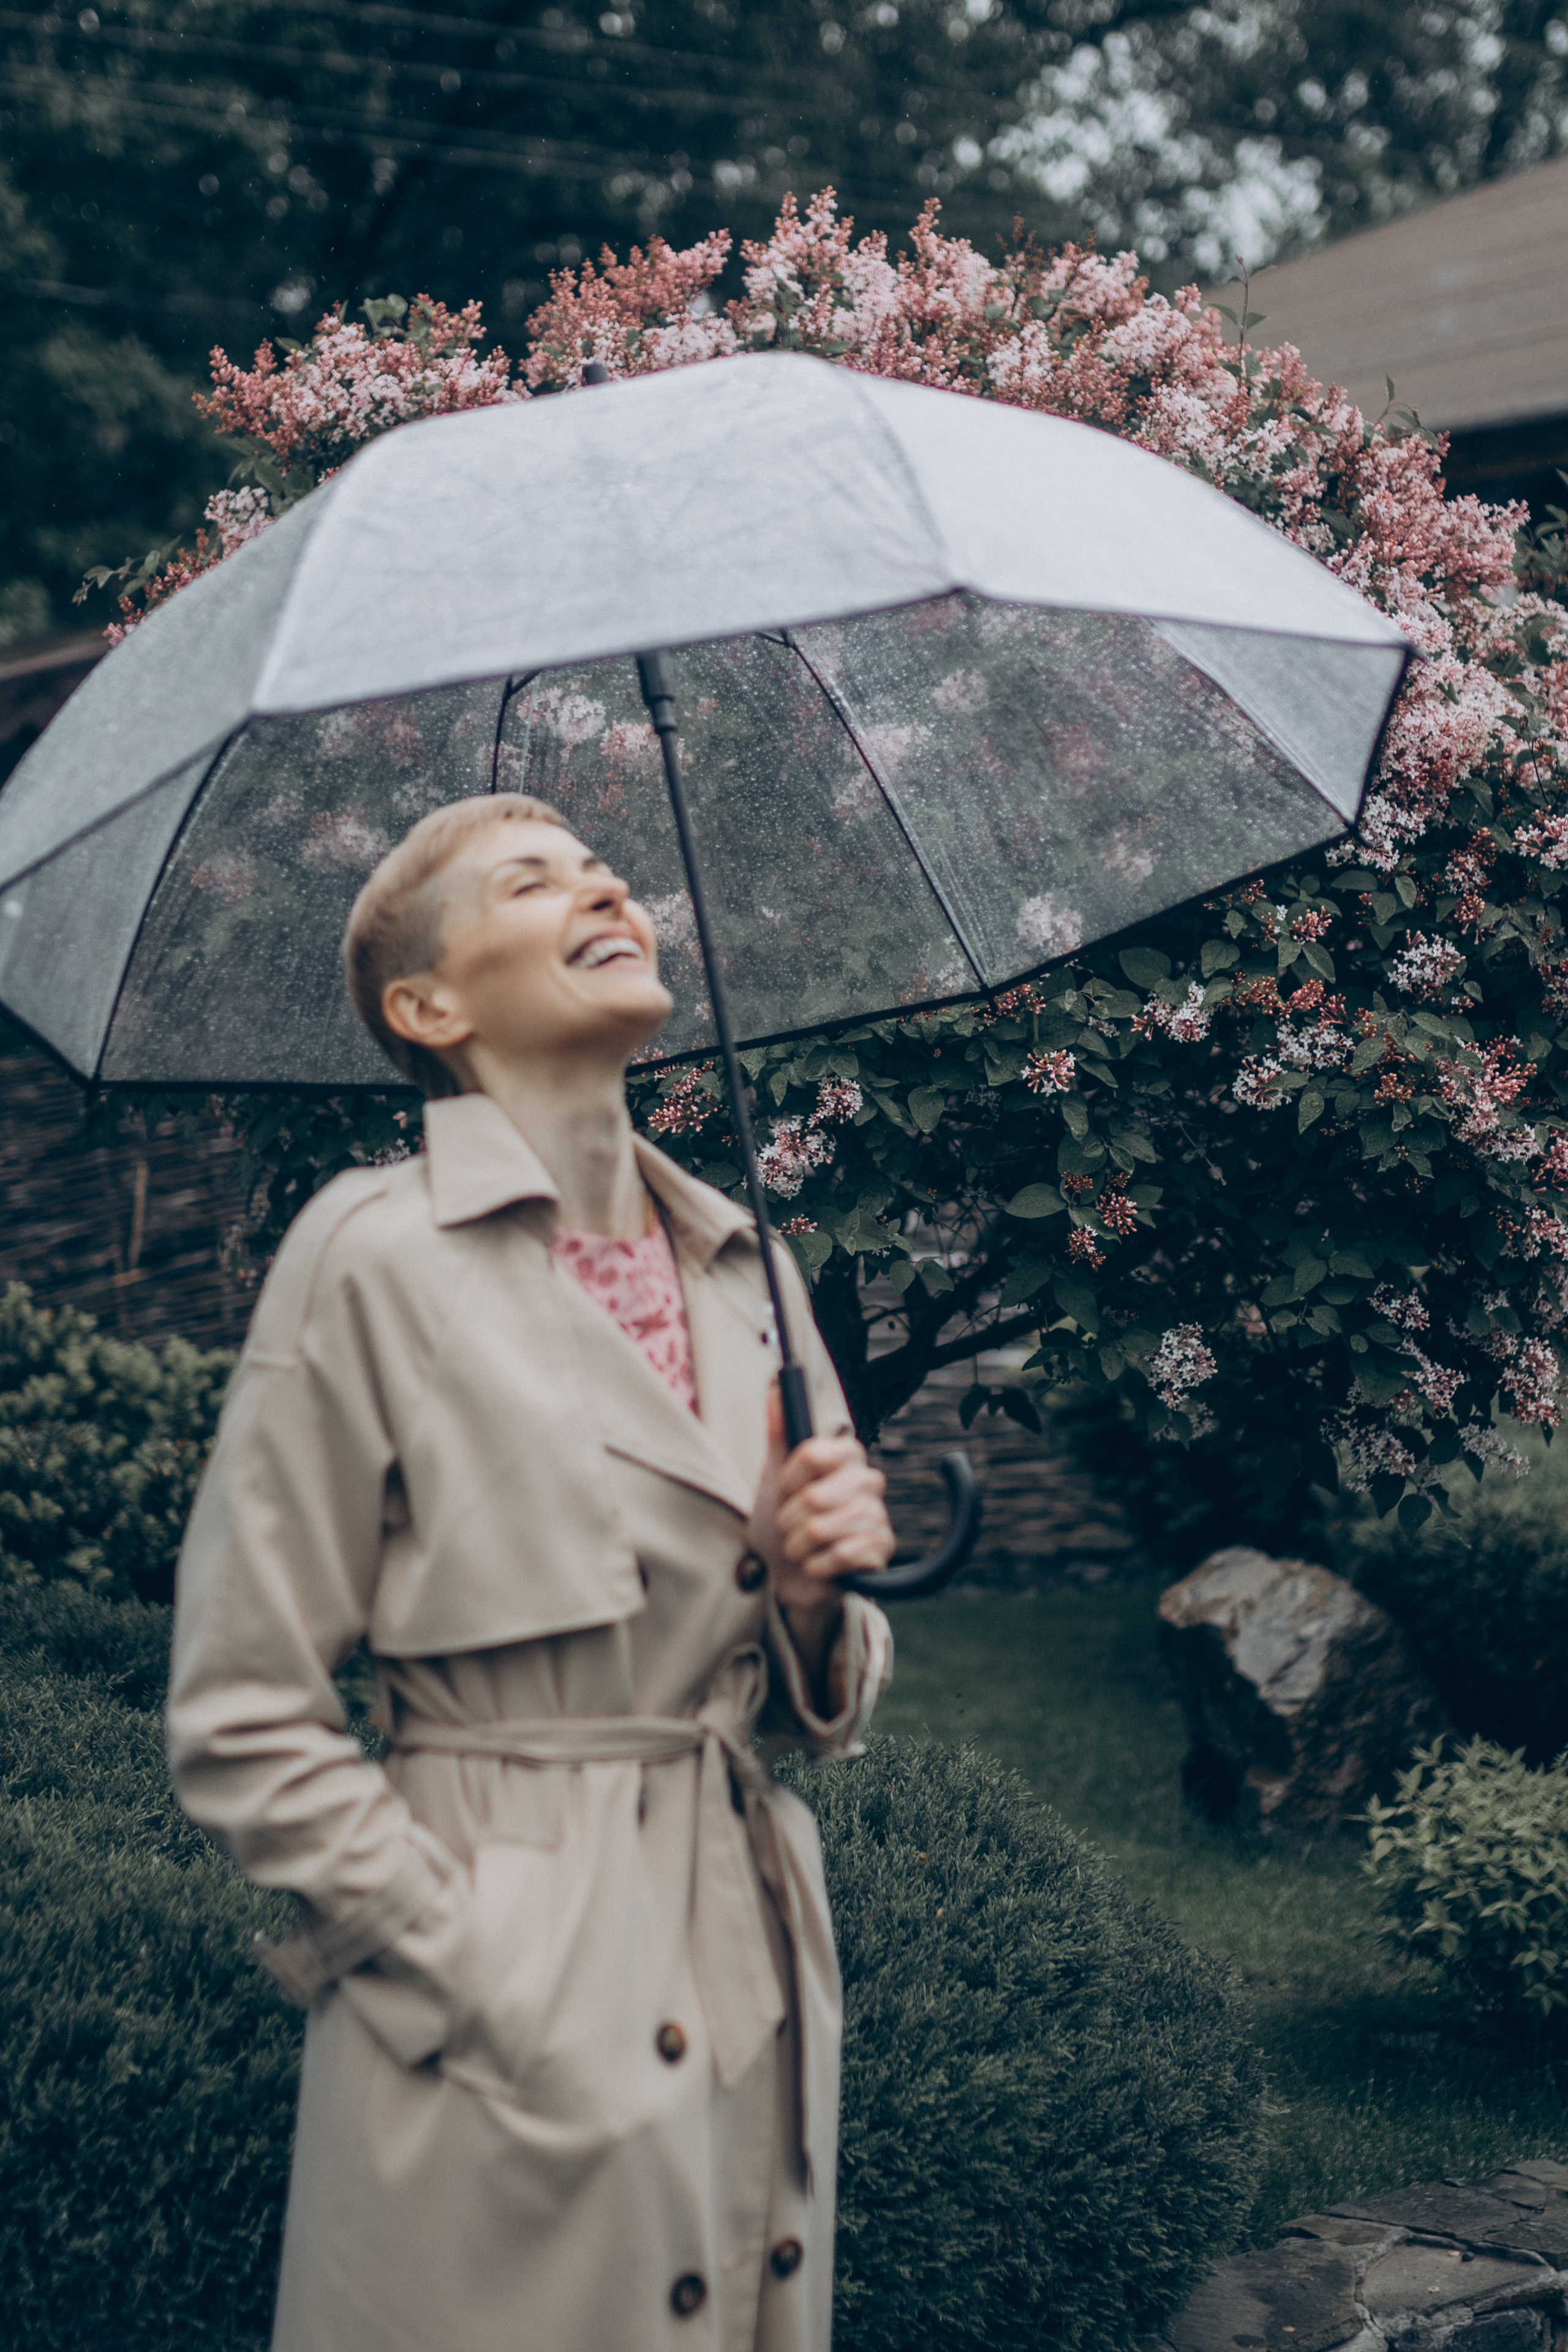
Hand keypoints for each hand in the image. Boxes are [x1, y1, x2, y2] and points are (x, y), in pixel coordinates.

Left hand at [748, 1384, 894, 1692]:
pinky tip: (818, 1565)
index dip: (788, 1478)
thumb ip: (780, 1431)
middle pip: (814, 1497)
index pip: (812, 1453)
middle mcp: (868, 1481)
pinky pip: (840, 1555)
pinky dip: (816, 1566)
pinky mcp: (881, 1551)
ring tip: (802, 1547)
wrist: (789, 1576)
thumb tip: (774, 1386)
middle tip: (793, 1525)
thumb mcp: (774, 1476)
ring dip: (799, 1545)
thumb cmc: (782, 1523)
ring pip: (822, 1529)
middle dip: (790, 1519)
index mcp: (846, 1456)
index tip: (783, 1490)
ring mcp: (877, 1516)